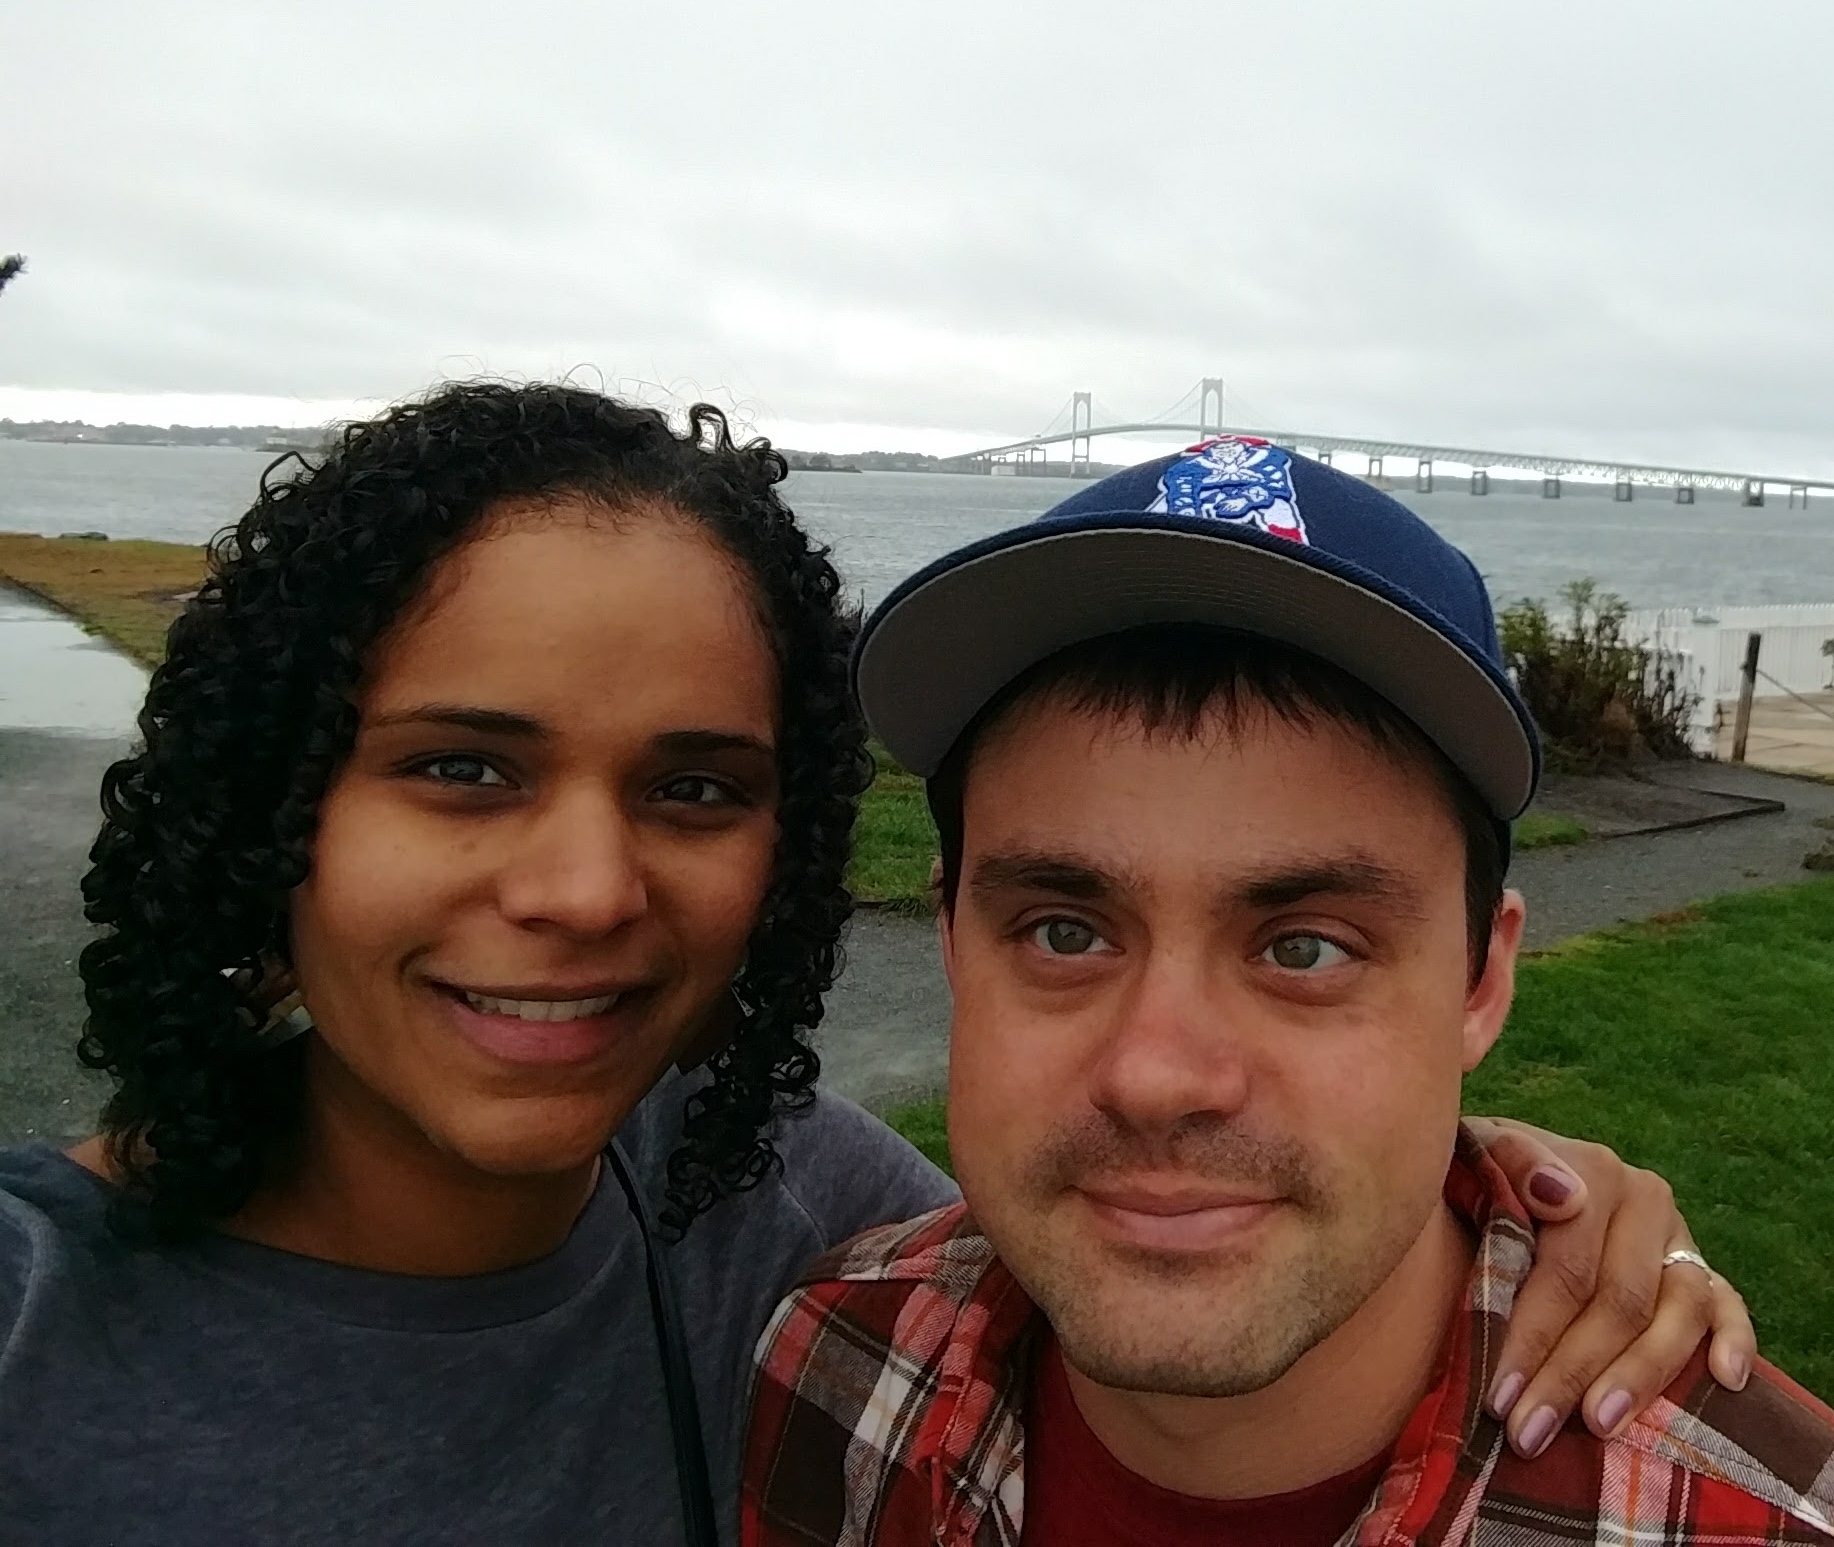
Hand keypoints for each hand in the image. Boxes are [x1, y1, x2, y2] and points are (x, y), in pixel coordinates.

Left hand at [1466, 1117, 1754, 1457]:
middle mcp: (1645, 1200)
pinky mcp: (1701, 1266)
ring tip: (1597, 1426)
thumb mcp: (1474, 1157)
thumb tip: (1562, 1195)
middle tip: (1529, 1433)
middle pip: (1620, 1302)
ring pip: (1678, 1313)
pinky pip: (1729, 1305)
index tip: (1500, 1397)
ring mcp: (1677, 1236)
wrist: (1498, 1170)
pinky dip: (1734, 1339)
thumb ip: (1510, 1161)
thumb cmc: (1479, 1177)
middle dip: (1571, 1374)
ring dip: (1639, 1376)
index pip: (1569, 1270)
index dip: (1532, 1336)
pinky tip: (1724, 1380)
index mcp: (1592, 1171)